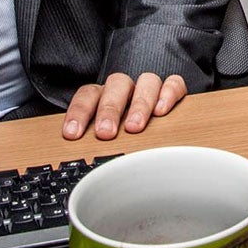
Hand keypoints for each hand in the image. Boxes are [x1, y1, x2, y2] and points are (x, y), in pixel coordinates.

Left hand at [61, 72, 187, 140]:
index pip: (88, 94)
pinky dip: (168, 94)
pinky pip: (174, 83)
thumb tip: (79, 166)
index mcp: (103, 96)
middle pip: (117, 85)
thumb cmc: (121, 139)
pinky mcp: (173, 91)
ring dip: (139, 104)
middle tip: (106, 132)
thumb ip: (92, 145)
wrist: (157, 135)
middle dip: (110, 109)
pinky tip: (161, 111)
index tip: (72, 133)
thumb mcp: (103, 142)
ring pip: (146, 81)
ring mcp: (149, 89)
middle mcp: (126, 89)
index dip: (79, 111)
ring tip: (134, 127)